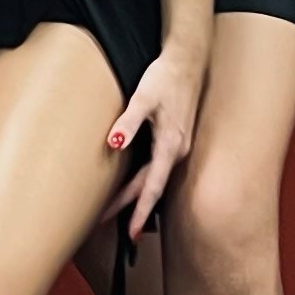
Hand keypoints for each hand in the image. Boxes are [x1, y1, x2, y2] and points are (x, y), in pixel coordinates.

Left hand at [102, 45, 209, 233]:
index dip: (140, 211)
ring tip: (116, 210)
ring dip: (137, 195)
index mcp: (170, 145)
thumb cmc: (165, 77)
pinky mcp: (175, 139)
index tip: (132, 234)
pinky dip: (145, 180)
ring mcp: (178, 146)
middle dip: (131, 208)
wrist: (186, 61)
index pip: (152, 187)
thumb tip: (114, 143)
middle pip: (150, 187)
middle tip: (107, 223)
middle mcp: (177, 151)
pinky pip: (159, 167)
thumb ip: (128, 123)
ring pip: (154, 178)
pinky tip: (135, 184)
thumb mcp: (144, 98)